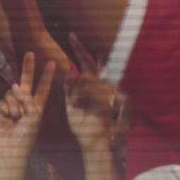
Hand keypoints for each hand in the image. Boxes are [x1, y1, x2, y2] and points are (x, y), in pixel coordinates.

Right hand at [0, 52, 55, 163]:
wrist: (10, 149)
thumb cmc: (26, 135)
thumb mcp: (34, 115)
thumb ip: (26, 98)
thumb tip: (13, 85)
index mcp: (37, 106)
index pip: (43, 87)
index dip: (47, 75)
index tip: (52, 63)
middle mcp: (24, 103)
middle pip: (26, 81)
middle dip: (28, 68)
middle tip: (30, 53)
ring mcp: (11, 105)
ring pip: (11, 92)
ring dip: (14, 103)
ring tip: (15, 116)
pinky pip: (2, 100)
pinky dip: (5, 107)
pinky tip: (6, 117)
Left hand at [65, 33, 120, 152]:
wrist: (93, 144)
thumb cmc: (83, 127)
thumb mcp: (72, 107)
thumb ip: (70, 90)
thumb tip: (69, 71)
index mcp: (90, 87)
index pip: (85, 64)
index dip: (80, 50)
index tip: (71, 35)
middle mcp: (101, 86)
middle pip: (90, 64)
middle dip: (80, 50)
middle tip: (71, 36)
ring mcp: (108, 92)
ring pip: (88, 78)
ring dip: (78, 90)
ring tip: (76, 104)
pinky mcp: (111, 100)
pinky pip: (94, 91)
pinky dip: (84, 97)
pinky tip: (80, 104)